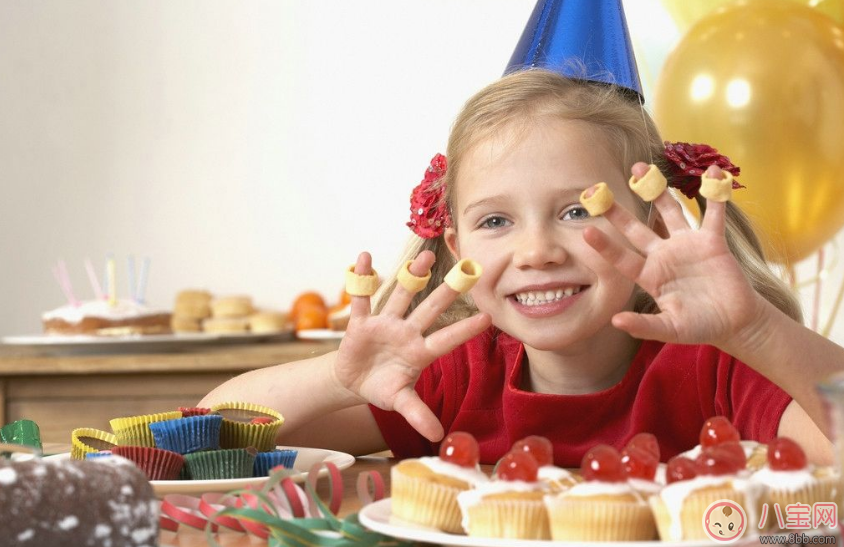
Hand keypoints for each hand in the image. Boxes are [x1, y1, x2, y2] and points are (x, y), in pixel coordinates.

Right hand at [332, 251, 490, 441]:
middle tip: (466, 271)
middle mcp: (407, 332)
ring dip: (411, 276)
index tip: (488, 318)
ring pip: (401, 296)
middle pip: (429, 309)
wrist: (353, 381)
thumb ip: (418, 414)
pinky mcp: (362, 322)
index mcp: (420, 352)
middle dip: (446, 292)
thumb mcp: (400, 401)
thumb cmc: (383, 388)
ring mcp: (385, 324)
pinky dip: (362, 279)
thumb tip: (438, 435)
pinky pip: (362, 297)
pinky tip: (364, 257)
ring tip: (424, 257)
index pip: (446, 339)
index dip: (465, 330)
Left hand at [582, 163, 764, 347]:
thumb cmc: (699, 326)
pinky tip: (712, 172)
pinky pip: (712, 213)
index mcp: (650, 276)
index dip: (605, 245)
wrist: (734, 322)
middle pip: (636, 229)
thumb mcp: (670, 329)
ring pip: (669, 211)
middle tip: (597, 189)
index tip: (586, 230)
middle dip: (618, 210)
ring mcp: (687, 245)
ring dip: (657, 189)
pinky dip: (715, 194)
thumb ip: (645, 325)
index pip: (622, 258)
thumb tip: (615, 321)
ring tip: (641, 167)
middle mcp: (663, 255)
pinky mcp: (712, 241)